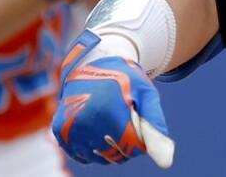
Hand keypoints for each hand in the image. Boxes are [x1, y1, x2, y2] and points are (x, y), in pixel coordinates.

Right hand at [52, 31, 174, 167]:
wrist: (93, 64)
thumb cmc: (126, 80)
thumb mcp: (146, 95)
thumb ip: (155, 126)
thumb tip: (166, 162)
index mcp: (109, 111)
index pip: (131, 147)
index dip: (140, 139)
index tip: (139, 122)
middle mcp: (85, 121)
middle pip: (115, 155)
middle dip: (126, 144)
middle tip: (126, 120)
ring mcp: (69, 127)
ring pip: (99, 157)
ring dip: (110, 148)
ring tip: (112, 122)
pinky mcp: (59, 131)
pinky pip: (82, 155)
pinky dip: (93, 148)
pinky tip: (99, 130)